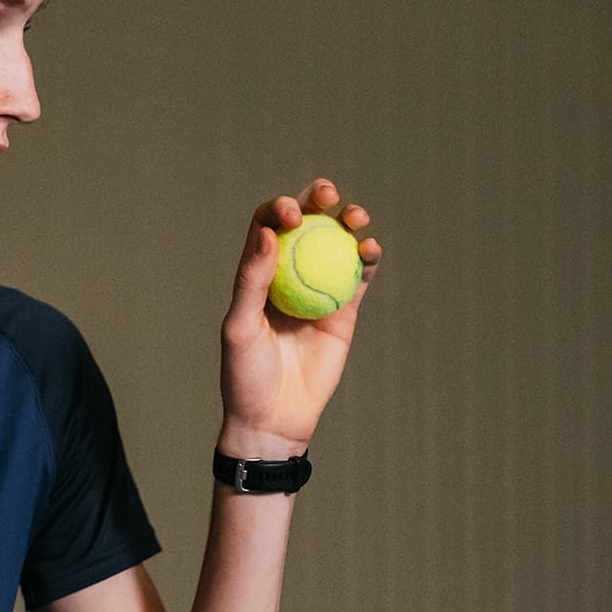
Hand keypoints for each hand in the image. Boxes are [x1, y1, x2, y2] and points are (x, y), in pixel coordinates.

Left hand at [218, 179, 381, 458]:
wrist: (274, 419)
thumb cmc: (245, 375)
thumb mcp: (240, 327)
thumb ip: (252, 281)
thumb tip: (270, 232)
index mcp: (256, 273)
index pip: (268, 227)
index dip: (280, 209)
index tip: (291, 212)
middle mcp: (287, 274)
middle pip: (305, 225)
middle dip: (316, 199)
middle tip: (327, 192)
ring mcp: (317, 290)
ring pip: (336, 245)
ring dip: (348, 222)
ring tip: (355, 217)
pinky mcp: (343, 312)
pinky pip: (359, 278)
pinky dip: (368, 259)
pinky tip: (371, 248)